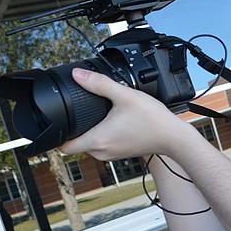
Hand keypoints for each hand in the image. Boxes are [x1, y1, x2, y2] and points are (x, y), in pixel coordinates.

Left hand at [60, 68, 183, 160]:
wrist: (173, 137)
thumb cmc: (153, 120)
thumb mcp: (125, 95)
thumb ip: (99, 83)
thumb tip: (78, 75)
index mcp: (98, 140)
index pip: (63, 146)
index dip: (57, 134)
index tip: (59, 121)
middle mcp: (101, 152)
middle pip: (75, 144)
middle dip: (74, 129)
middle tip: (80, 111)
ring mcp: (111, 155)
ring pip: (89, 145)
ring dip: (89, 132)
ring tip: (98, 115)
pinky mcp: (120, 154)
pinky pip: (102, 146)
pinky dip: (102, 135)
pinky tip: (112, 122)